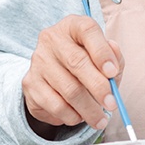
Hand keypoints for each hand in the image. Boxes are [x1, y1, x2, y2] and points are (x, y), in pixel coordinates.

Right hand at [22, 15, 125, 134]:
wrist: (53, 75)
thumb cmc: (86, 61)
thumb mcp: (103, 55)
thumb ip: (113, 57)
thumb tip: (114, 64)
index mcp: (72, 26)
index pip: (87, 30)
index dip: (101, 51)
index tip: (113, 72)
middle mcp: (52, 39)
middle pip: (76, 62)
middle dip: (98, 87)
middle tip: (112, 104)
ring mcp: (38, 61)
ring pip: (68, 89)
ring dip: (89, 109)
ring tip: (101, 119)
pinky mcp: (30, 83)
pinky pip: (56, 105)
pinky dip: (72, 116)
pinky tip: (80, 116)